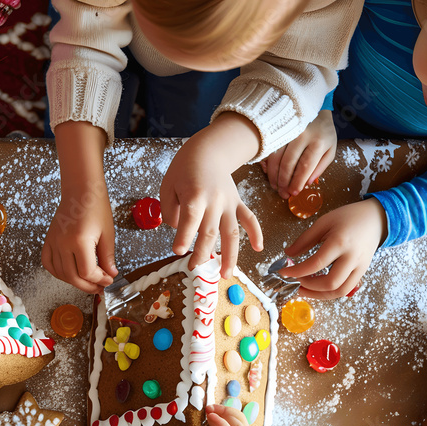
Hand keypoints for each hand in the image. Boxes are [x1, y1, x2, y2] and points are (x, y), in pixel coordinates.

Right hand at [46, 121, 117, 292]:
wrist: (80, 191)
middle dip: (88, 286)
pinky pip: (48, 263)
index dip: (99, 280)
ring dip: (74, 282)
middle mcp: (63, 243)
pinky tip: (69, 274)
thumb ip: (107, 257)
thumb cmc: (96, 207)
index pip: (87, 272)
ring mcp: (53, 242)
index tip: (109, 279)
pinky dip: (57, 272)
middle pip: (72, 277)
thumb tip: (110, 274)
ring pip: (60, 273)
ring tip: (88, 282)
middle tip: (100, 287)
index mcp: (80, 241)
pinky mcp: (49, 240)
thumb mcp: (107, 234)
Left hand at [160, 115, 263, 275]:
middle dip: (202, 252)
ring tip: (226, 274)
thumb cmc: (184, 169)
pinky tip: (258, 249)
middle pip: (210, 231)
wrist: (209, 150)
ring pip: (232, 232)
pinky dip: (256, 234)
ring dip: (230, 255)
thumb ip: (170, 210)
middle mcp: (215, 200)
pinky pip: (250, 219)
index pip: (190, 219)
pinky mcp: (238, 203)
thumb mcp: (168, 185)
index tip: (178, 251)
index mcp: (195, 195)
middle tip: (193, 268)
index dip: (184, 237)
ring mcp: (229, 203)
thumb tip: (180, 230)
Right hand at [261, 110, 335, 199]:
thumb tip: (307, 183)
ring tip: (275, 186)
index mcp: (317, 142)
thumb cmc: (324, 133)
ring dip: (273, 175)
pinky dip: (267, 163)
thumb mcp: (330, 150)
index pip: (305, 165)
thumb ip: (321, 167)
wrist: (316, 108)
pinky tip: (268, 172)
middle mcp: (301, 135)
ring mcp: (287, 131)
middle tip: (282, 194)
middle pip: (288, 163)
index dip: (297, 181)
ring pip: (276, 157)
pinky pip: (269, 149)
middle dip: (283, 181)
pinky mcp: (278, 130)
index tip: (294, 192)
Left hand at [281, 198, 386, 298]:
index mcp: (340, 242)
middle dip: (308, 287)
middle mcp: (352, 258)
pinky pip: (346, 289)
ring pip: (340, 291)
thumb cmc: (348, 217)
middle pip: (330, 283)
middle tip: (294, 281)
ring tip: (303, 289)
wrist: (376, 219)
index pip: (316, 264)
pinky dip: (330, 292)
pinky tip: (317, 287)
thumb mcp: (323, 222)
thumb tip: (288, 254)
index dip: (297, 271)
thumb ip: (305, 240)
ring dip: (319, 295)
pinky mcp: (362, 272)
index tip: (284, 272)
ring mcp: (360, 267)